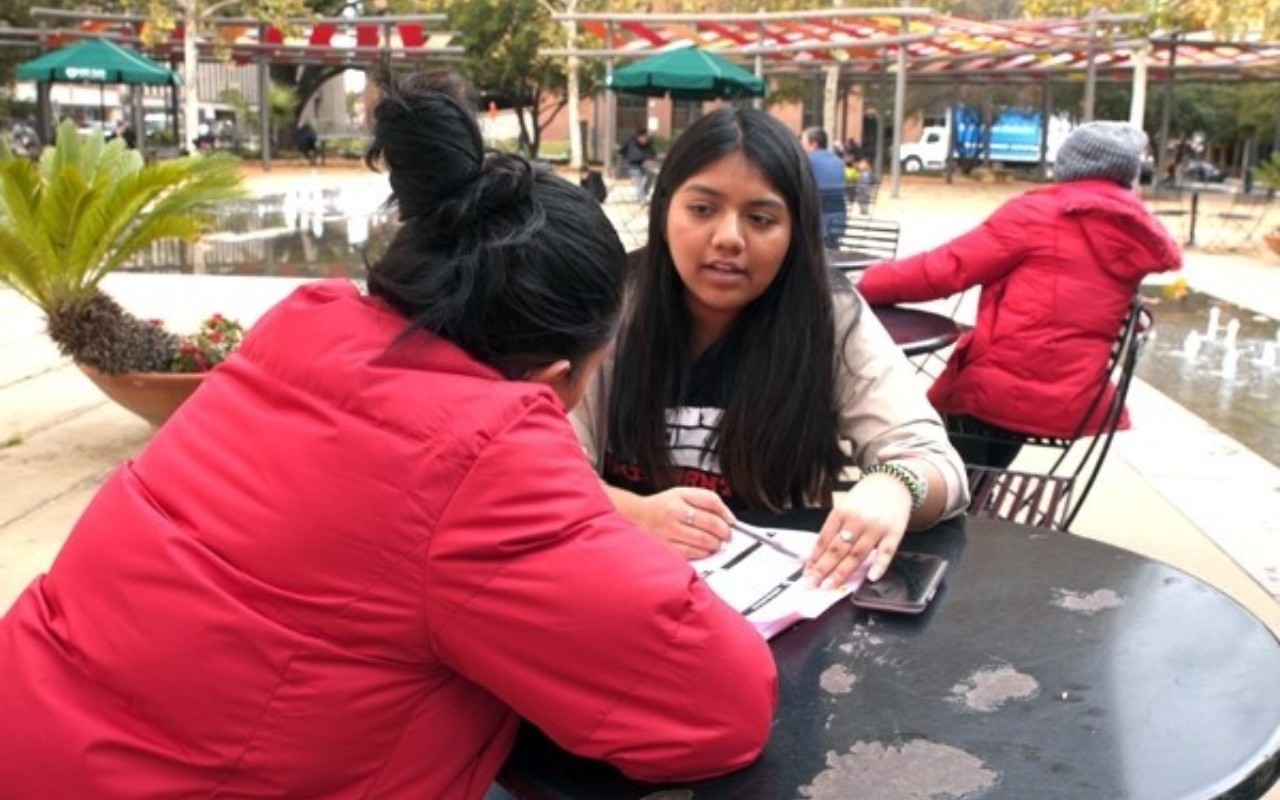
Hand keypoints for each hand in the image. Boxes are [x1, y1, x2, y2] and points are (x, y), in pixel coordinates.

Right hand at [636, 487, 732, 559]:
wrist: (638, 517)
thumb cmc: (664, 506)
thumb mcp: (683, 493)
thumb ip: (706, 500)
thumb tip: (728, 517)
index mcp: (679, 496)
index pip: (711, 501)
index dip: (726, 513)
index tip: (731, 521)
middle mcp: (674, 513)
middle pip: (710, 523)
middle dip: (724, 531)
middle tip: (727, 535)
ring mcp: (669, 531)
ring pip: (703, 540)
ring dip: (715, 544)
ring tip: (716, 543)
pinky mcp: (666, 547)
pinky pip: (692, 553)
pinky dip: (703, 553)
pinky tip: (704, 549)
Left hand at [806, 473, 912, 588]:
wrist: (893, 482)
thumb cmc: (866, 497)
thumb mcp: (845, 506)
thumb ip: (834, 528)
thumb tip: (819, 554)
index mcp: (841, 512)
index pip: (824, 539)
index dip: (814, 558)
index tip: (807, 574)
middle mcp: (857, 520)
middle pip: (838, 549)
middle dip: (823, 569)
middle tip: (812, 585)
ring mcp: (876, 527)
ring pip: (857, 554)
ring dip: (842, 572)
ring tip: (829, 586)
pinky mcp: (894, 533)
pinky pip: (886, 553)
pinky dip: (879, 566)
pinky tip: (871, 577)